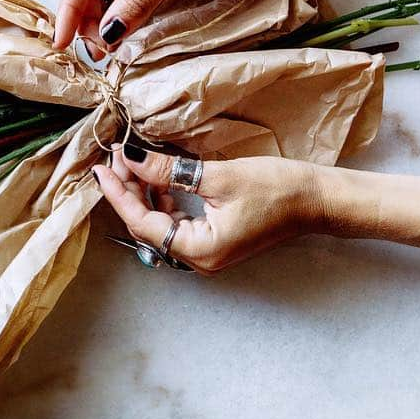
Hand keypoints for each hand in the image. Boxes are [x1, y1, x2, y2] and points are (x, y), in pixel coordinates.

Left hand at [94, 144, 324, 273]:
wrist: (317, 201)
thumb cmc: (277, 190)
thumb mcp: (218, 177)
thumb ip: (169, 171)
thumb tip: (132, 158)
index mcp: (199, 250)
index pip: (143, 223)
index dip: (120, 194)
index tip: (103, 168)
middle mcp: (199, 260)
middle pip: (147, 227)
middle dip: (129, 193)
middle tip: (116, 159)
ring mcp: (206, 253)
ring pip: (160, 225)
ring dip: (145, 196)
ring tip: (133, 164)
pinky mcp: (213, 242)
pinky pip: (176, 225)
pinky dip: (164, 202)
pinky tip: (158, 181)